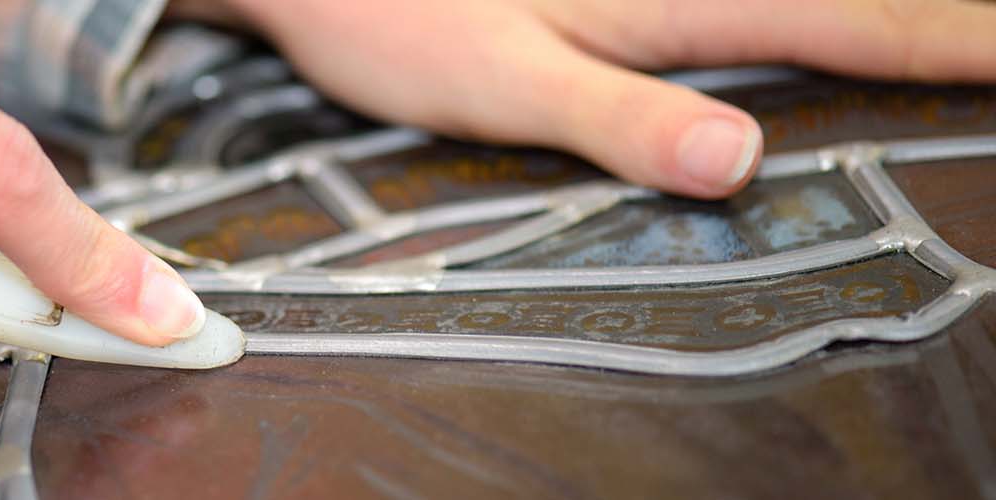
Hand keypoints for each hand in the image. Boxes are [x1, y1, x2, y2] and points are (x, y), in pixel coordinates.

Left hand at [181, 0, 995, 198]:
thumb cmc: (396, 19)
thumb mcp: (507, 87)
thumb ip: (622, 121)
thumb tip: (740, 162)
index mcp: (670, 1)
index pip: (849, 24)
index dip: (953, 45)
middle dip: (941, 21)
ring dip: (872, 11)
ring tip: (948, 35)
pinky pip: (730, 1)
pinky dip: (795, 15)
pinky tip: (808, 28)